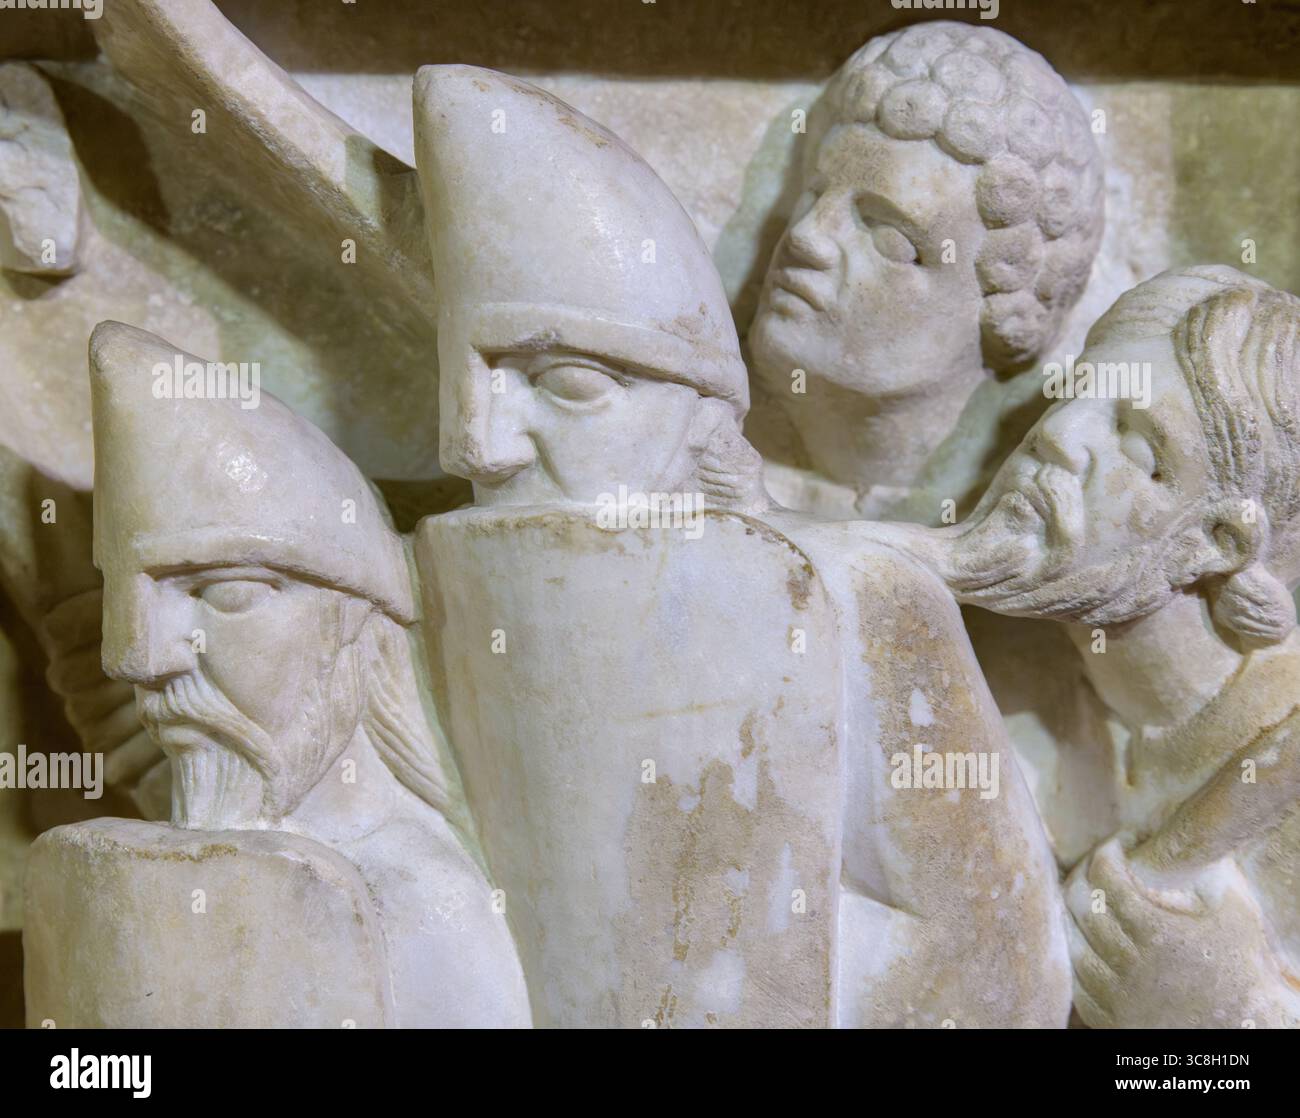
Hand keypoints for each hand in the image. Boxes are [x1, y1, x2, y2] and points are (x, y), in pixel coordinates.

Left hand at [1065, 837, 1298, 1027]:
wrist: (1246, 1029)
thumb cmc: (1243, 967)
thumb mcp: (1233, 913)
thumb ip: (1209, 872)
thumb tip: (1192, 833)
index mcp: (1159, 934)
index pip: (1108, 879)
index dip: (1107, 852)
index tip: (1117, 842)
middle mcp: (1132, 965)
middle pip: (1082, 907)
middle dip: (1083, 874)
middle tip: (1094, 864)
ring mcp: (1119, 996)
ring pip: (1073, 945)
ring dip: (1071, 915)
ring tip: (1082, 896)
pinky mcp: (1113, 1021)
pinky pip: (1077, 984)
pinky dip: (1074, 957)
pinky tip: (1082, 938)